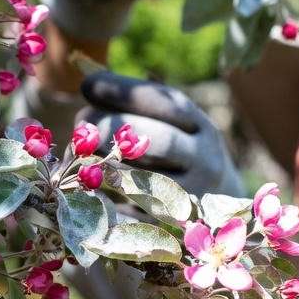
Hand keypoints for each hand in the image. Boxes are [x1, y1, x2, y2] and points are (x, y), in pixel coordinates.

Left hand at [77, 71, 243, 197]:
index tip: (88, 85)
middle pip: (156, 139)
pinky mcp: (178, 225)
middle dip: (112, 130)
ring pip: (145, 179)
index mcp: (197, 123)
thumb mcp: (168, 119)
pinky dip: (110, 201)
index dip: (121, 91)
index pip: (161, 101)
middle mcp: (203, 156)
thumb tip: (87, 73)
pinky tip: (90, 190)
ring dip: (106, 167)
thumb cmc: (176, 147)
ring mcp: (195, 193)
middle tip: (81, 125)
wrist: (218, 197)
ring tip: (80, 156)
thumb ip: (134, 99)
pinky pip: (137, 213)